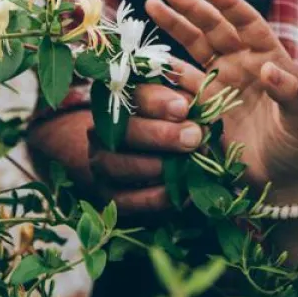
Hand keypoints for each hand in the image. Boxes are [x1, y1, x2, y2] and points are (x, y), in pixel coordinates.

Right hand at [87, 82, 203, 213]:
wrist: (149, 158)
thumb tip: (194, 104)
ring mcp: (103, 164)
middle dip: (159, 135)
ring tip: (186, 165)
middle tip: (192, 137)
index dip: (156, 101)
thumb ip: (187, 99)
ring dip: (155, 167)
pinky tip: (182, 192)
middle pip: (121, 131)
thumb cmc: (174, 124)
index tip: (184, 108)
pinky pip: (125, 200)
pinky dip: (155, 198)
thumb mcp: (182, 105)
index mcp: (120, 102)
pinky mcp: (110, 195)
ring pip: (116, 165)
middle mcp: (103, 132)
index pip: (131, 96)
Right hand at [146, 0, 297, 202]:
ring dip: (174, 27)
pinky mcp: (202, 105)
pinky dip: (163, 67)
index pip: (247, 23)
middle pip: (214, 28)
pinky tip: (145, 54)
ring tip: (152, 4)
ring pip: (194, 48)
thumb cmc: (297, 148)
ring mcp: (220, 83)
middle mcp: (242, 64)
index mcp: (268, 58)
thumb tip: (268, 68)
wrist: (280, 182)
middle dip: (191, 7)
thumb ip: (288, 93)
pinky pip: (180, 81)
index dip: (228, 2)